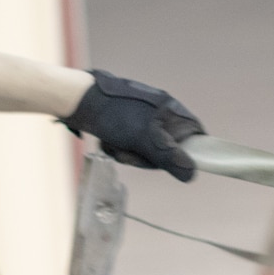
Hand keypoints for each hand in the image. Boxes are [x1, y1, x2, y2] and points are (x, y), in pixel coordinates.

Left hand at [61, 70, 204, 180]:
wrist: (78, 100)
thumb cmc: (115, 114)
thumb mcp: (145, 139)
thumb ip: (169, 157)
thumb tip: (192, 174)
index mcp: (171, 110)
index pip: (195, 134)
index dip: (186, 152)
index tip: (170, 162)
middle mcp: (160, 112)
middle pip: (168, 148)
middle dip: (147, 156)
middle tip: (131, 152)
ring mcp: (144, 117)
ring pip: (147, 148)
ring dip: (130, 153)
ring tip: (116, 145)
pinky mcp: (127, 121)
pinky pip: (132, 143)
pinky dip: (121, 146)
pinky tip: (109, 142)